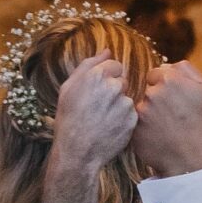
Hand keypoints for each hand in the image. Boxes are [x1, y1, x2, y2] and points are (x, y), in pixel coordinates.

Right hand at [38, 57, 139, 202]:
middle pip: (122, 81)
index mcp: (96, 75)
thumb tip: (107, 51)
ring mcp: (125, 103)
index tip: (97, 92)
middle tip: (98, 108)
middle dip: (113, 91)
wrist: (77, 152)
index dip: (106, 78)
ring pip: (127, 98)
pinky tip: (110, 128)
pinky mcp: (132, 119)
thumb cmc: (69, 118)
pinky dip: (123, 120)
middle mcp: (113, 86)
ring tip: (102, 120)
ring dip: (118, 106)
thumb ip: (89, 65)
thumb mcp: (69, 88)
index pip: (114, 65)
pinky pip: (131, 114)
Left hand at [133, 62, 201, 176]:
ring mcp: (141, 113)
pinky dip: (145, 130)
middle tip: (173, 116)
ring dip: (150, 115)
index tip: (175, 99)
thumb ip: (187, 70)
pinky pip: (136, 124)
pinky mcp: (134, 130)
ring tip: (167, 128)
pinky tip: (159, 137)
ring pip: (142, 107)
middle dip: (157, 99)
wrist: (194, 161)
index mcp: (170, 79)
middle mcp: (152, 93)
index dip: (165, 86)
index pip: (156, 74)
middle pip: (148, 90)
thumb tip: (167, 65)